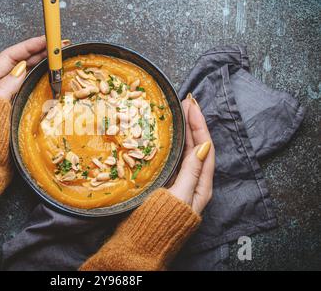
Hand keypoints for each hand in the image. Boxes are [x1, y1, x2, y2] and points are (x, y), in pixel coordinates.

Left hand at [0, 36, 70, 99]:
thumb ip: (6, 86)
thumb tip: (21, 68)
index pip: (10, 56)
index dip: (28, 46)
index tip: (45, 40)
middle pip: (19, 63)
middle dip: (37, 52)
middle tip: (57, 47)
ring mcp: (6, 97)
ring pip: (24, 74)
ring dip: (40, 64)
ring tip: (56, 57)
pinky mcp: (13, 108)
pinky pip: (27, 87)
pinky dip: (38, 79)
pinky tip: (48, 77)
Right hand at [168, 94, 214, 213]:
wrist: (141, 245)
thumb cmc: (160, 222)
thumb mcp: (179, 195)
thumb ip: (191, 172)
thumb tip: (203, 145)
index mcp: (201, 185)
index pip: (205, 147)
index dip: (199, 124)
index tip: (191, 104)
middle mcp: (194, 183)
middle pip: (197, 147)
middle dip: (193, 123)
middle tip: (184, 101)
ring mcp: (180, 183)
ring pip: (185, 152)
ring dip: (183, 131)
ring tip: (177, 112)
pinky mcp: (167, 185)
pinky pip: (174, 159)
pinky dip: (172, 144)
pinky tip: (166, 136)